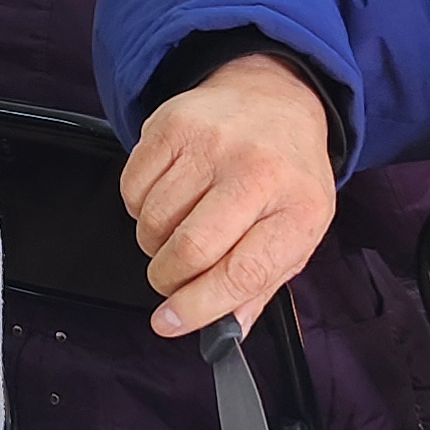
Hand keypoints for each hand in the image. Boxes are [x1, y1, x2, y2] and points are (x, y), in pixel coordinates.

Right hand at [120, 52, 335, 336]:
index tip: (170, 322)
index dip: (199, 306)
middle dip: (168, 279)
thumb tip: (223, 332)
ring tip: (176, 231)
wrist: (274, 97)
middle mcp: (257, 171)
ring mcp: (211, 144)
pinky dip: (139, 208)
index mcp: (297, 208)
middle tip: (170, 280)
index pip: (241, 272)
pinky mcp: (172, 125)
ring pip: (154, 221)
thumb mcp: (297, 233)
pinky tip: (166, 198)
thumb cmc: (286, 175)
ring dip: (153, 242)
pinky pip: (132, 189)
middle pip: (190, 249)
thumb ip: (260, 286)